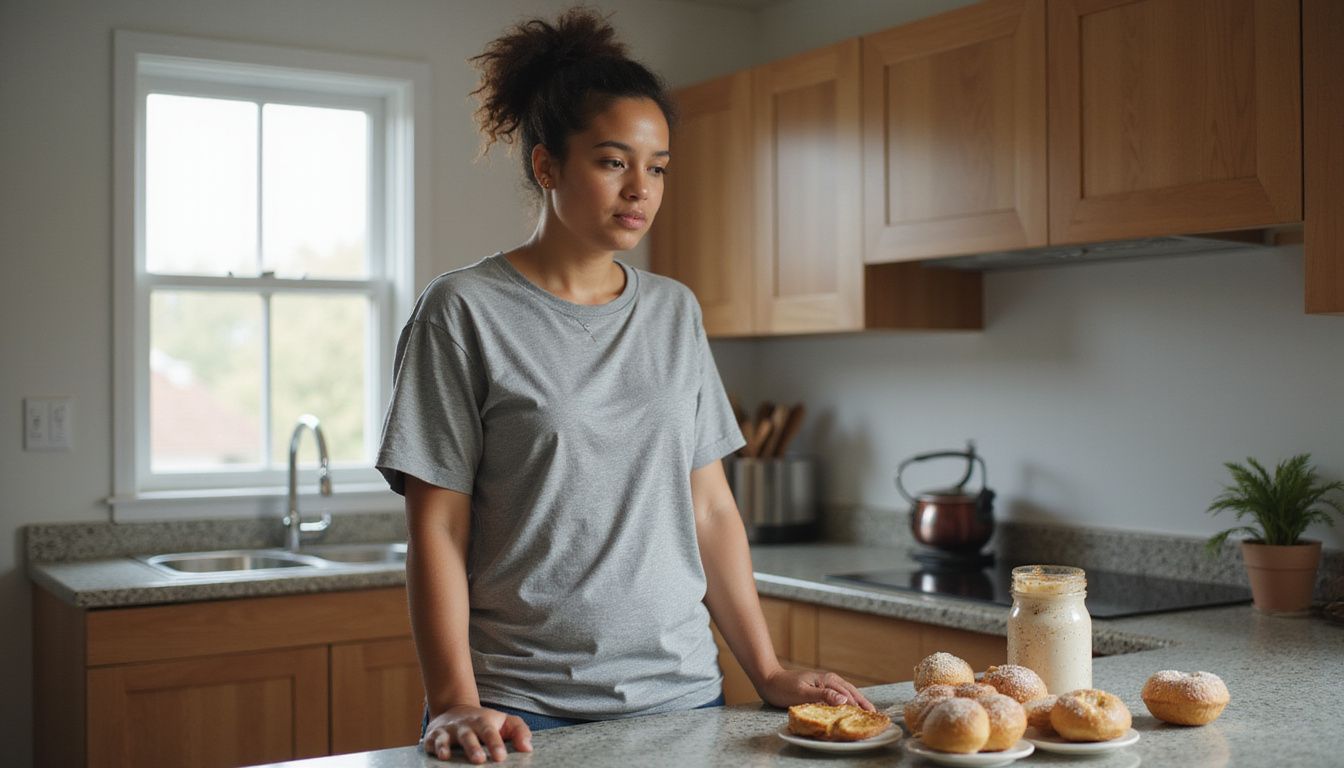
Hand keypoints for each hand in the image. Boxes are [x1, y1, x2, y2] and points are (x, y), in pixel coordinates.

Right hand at [422, 705, 532, 763]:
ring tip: (447, 757)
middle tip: (479, 760)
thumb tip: (527, 748)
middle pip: (468, 736)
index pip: (490, 732)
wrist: (454, 709)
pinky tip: (437, 756)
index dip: (495, 744)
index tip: (501, 757)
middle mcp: (464, 726)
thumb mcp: (504, 722)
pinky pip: (431, 742)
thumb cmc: (484, 722)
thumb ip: (519, 731)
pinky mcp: (433, 737)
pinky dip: (432, 748)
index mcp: (483, 722)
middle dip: (472, 748)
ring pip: (446, 739)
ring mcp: (448, 731)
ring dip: (446, 747)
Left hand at [758, 667, 875, 711]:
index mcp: (827, 680)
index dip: (859, 705)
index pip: (848, 695)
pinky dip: (848, 699)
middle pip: (851, 691)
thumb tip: (844, 700)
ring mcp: (825, 682)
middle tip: (875, 714)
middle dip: (863, 702)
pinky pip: (839, 693)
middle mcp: (829, 679)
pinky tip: (850, 705)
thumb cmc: (783, 688)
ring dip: (857, 700)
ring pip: (846, 691)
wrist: (770, 680)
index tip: (869, 716)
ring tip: (867, 710)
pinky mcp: (821, 687)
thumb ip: (823, 696)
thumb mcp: (802, 693)